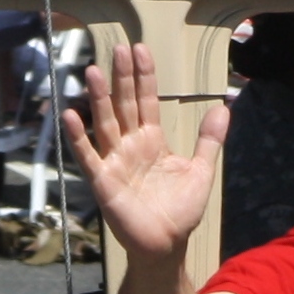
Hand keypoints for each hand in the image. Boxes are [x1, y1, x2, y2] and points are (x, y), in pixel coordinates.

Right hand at [66, 44, 223, 263]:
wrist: (167, 245)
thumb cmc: (180, 211)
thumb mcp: (201, 171)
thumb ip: (209, 140)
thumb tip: (223, 107)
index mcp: (152, 140)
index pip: (146, 101)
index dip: (143, 77)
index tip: (141, 50)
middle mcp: (130, 146)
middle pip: (124, 105)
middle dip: (122, 78)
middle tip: (119, 49)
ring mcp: (115, 161)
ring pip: (105, 123)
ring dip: (99, 98)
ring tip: (94, 71)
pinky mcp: (103, 181)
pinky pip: (88, 155)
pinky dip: (78, 136)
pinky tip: (70, 114)